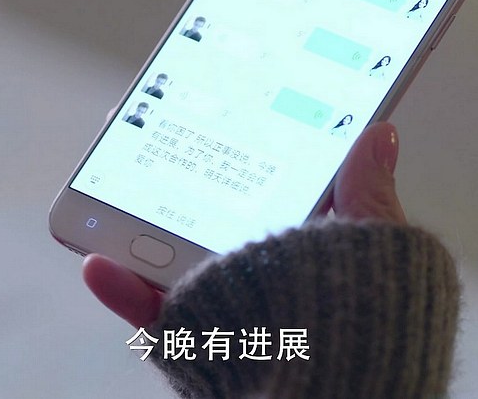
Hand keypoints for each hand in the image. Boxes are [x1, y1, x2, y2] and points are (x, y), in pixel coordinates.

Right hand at [82, 122, 405, 327]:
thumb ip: (365, 193)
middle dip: (168, 170)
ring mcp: (217, 297)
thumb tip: (378, 132)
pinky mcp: (191, 335)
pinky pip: (147, 313)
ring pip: (163, 253)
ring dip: (131, 219)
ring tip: (111, 175)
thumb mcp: (374, 246)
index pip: (255, 183)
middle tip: (144, 127)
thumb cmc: (371, 323)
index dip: (232, 144)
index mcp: (292, 240)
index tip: (212, 107)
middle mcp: (251, 266)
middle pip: (197, 211)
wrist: (349, 384)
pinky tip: (99, 263)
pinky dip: (119, 290)